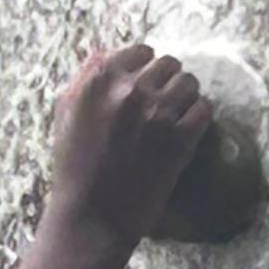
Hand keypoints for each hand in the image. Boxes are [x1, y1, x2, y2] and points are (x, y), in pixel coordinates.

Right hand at [44, 44, 210, 247]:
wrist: (91, 217)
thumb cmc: (74, 168)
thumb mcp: (65, 114)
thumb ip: (85, 78)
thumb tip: (108, 53)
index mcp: (99, 81)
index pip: (140, 51)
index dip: (145, 66)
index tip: (145, 82)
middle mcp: (130, 91)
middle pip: (169, 63)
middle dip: (167, 80)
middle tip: (162, 100)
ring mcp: (158, 114)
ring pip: (189, 83)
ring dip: (185, 96)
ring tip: (176, 113)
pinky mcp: (180, 139)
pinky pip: (204, 109)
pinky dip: (199, 115)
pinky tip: (188, 127)